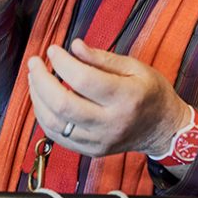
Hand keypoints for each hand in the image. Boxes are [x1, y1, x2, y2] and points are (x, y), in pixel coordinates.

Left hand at [26, 38, 191, 157]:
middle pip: (63, 105)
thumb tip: (74, 46)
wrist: (163, 129)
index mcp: (126, 97)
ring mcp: (100, 141)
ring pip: (55, 124)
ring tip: (35, 78)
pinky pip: (58, 137)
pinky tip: (42, 99)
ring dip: (37, 98)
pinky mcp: (91, 151)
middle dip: (41, 81)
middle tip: (34, 62)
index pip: (84, 80)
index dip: (62, 63)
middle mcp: (111, 123)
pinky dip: (44, 116)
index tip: (53, 50)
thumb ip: (102, 58)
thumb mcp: (134, 67)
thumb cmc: (150, 92)